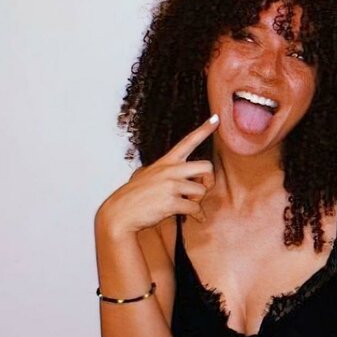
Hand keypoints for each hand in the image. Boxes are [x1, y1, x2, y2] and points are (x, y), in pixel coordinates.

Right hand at [96, 116, 217, 234]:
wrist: (120, 214)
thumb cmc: (134, 197)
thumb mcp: (147, 175)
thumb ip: (164, 173)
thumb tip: (178, 178)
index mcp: (165, 162)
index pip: (188, 141)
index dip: (204, 129)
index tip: (216, 118)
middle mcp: (169, 170)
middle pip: (206, 166)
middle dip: (209, 180)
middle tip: (201, 189)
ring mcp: (170, 185)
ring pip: (201, 190)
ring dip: (198, 201)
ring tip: (187, 205)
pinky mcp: (171, 202)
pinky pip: (195, 208)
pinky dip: (198, 215)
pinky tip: (196, 218)